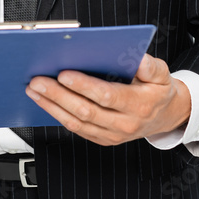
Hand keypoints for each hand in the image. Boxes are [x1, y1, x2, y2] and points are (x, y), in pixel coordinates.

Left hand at [25, 53, 190, 146]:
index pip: (107, 96)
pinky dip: (57, 115)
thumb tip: (138, 59)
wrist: (164, 116)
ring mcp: (112, 135)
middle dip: (58, 95)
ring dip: (52, 106)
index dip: (83, 86)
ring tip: (34, 90)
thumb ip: (150, 65)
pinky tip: (45, 102)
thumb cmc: (158, 90)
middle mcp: (125, 124)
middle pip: (86, 111)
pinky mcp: (102, 139)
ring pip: (76, 123)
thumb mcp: (162, 73)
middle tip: (39, 80)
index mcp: (139, 105)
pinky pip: (76, 129)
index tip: (64, 74)